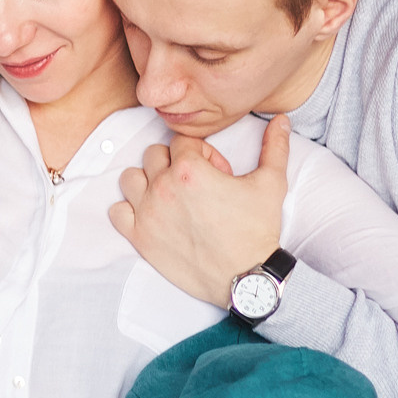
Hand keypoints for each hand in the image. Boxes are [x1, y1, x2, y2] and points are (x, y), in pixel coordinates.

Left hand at [109, 115, 291, 306]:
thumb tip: (281, 120)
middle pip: (155, 154)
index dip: (203, 153)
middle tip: (196, 184)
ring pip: (130, 178)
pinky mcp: (140, 237)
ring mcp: (147, 213)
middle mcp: (163, 187)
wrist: (246, 276)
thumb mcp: (271, 184)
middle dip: (175, 163)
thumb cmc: (257, 230)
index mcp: (190, 169)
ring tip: (172, 196)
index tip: (216, 172)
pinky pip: (117, 212)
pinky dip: (129, 210)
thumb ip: (274, 147)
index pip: (183, 141)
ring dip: (148, 181)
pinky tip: (152, 215)